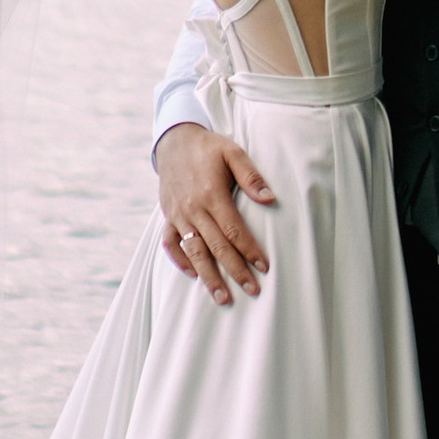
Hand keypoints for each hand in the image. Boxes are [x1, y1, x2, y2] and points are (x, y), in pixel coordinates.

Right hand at [155, 123, 275, 301]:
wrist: (174, 140)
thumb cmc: (208, 148)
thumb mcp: (232, 151)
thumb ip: (251, 176)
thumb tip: (270, 198)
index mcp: (211, 194)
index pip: (234, 230)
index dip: (250, 250)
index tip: (264, 267)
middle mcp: (193, 208)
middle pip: (216, 246)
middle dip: (235, 270)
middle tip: (252, 290)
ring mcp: (178, 214)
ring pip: (194, 251)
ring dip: (208, 276)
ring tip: (222, 297)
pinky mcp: (168, 216)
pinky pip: (170, 243)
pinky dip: (179, 260)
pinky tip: (193, 274)